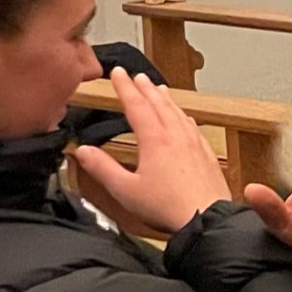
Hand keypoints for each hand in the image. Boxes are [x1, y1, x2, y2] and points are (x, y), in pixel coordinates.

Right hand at [71, 69, 233, 235]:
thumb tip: (83, 151)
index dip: (125, 87)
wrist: (208, 219)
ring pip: (178, 113)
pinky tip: (185, 119)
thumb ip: (102, 168)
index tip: (117, 72)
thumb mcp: (125, 190)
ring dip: (166, 99)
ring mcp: (195, 145)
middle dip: (145, 88)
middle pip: (159, 104)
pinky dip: (184, 117)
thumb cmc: (168, 207)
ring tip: (159, 89)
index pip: (137, 105)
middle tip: (136, 75)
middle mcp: (177, 137)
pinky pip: (193, 128)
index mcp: (155, 140)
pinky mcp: (207, 156)